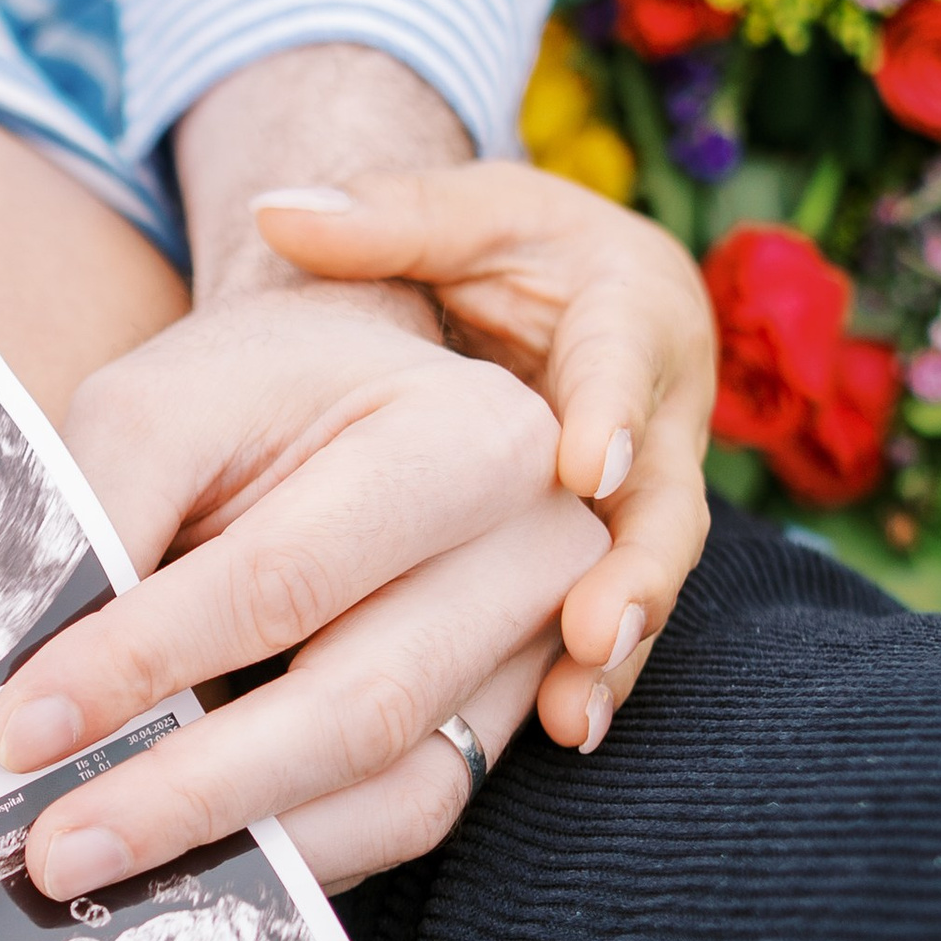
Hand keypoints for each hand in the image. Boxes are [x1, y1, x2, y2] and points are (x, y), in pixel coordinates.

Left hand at [0, 160, 711, 894]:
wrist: (357, 389)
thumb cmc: (259, 392)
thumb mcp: (162, 406)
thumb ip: (101, 517)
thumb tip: (36, 690)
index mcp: (467, 436)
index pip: (285, 578)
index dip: (146, 661)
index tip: (24, 728)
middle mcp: (534, 550)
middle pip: (359, 708)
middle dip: (193, 793)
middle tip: (57, 848)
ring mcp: (539, 652)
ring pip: (396, 793)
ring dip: (245, 852)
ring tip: (105, 874)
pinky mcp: (507, 722)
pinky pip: (403, 821)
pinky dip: (295, 856)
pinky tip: (192, 867)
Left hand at [252, 162, 714, 750]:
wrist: (562, 302)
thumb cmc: (509, 252)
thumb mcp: (463, 217)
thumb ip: (388, 216)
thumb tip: (279, 208)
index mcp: (630, 313)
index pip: (625, 359)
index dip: (610, 411)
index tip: (581, 462)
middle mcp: (655, 418)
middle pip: (660, 501)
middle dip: (634, 571)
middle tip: (595, 626)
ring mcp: (642, 501)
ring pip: (642, 581)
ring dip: (615, 652)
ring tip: (574, 713)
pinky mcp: (610, 558)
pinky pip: (606, 624)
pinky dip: (584, 680)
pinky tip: (556, 732)